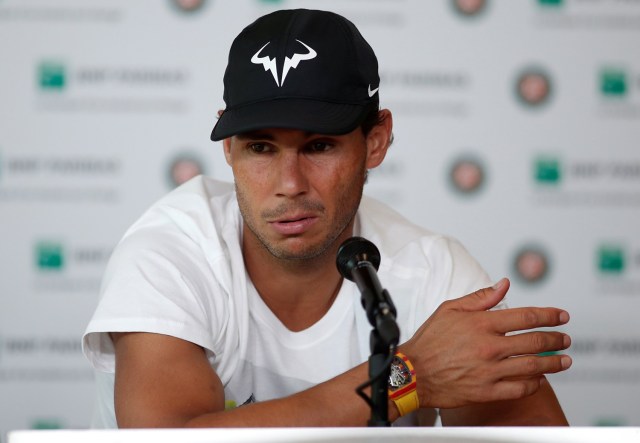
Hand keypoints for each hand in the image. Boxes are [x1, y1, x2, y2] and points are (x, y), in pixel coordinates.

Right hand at [401, 278, 570, 408]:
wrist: (412, 372)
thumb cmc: (430, 341)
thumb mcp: (450, 309)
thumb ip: (480, 297)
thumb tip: (503, 285)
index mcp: (482, 324)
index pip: (526, 316)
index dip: (549, 315)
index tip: (561, 316)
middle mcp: (489, 346)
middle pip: (536, 342)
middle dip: (557, 339)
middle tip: (565, 339)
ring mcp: (490, 371)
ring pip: (533, 366)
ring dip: (554, 363)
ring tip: (564, 361)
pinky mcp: (487, 391)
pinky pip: (520, 388)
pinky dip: (534, 384)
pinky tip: (539, 379)